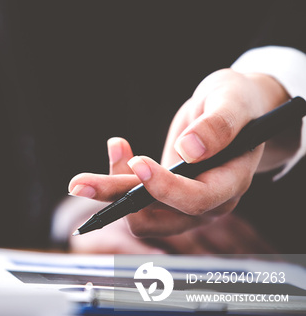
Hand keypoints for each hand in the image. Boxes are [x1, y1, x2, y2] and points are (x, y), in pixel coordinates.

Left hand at [68, 69, 291, 237]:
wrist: (235, 110)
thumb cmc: (237, 101)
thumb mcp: (232, 99)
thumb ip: (219, 124)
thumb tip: (189, 150)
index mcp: (232, 182)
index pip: (197, 199)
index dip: (165, 188)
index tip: (138, 163)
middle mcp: (209, 203)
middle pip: (159, 217)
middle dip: (117, 200)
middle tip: (78, 184)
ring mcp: (185, 205)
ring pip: (140, 216)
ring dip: (110, 193)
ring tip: (83, 175)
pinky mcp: (165, 198)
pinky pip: (135, 203)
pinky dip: (116, 181)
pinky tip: (116, 148)